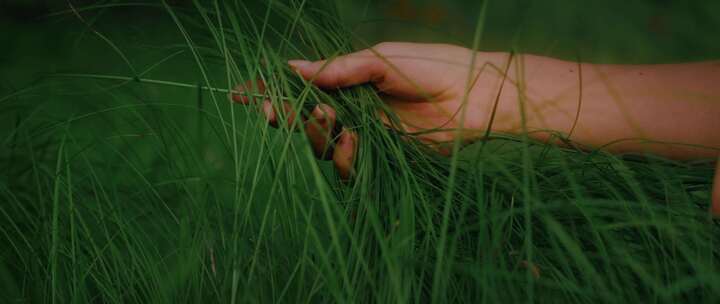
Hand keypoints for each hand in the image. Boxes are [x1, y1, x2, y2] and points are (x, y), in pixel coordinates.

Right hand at [233, 42, 507, 178]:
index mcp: (347, 81)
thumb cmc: (432, 67)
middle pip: (302, 122)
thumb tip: (293, 68)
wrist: (474, 96)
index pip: (300, 89)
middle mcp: (351, 110)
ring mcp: (365, 136)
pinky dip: (344, 156)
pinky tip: (355, 141)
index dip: (269, 93)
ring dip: (315, 135)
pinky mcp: (382, 160)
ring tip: (331, 119)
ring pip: (321, 147)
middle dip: (287, 117)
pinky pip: (349, 167)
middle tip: (278, 110)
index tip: (240, 93)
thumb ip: (338, 69)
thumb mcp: (381, 60)